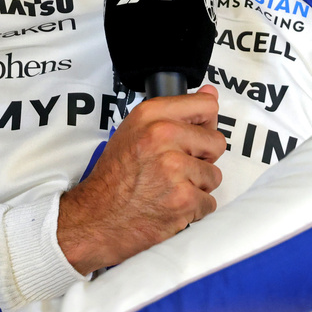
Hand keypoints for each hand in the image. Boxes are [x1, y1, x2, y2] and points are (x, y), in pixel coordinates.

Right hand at [57, 84, 225, 274]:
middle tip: (175, 170)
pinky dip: (193, 210)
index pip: (207, 105)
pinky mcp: (183, 199)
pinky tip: (169, 207)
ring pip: (214, 175)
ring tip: (168, 190)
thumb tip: (210, 93)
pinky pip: (209, 202)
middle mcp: (163, 135)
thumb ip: (174, 112)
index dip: (205, 124)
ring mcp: (174, 168)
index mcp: (151, 115)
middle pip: (216, 142)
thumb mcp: (135, 131)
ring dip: (196, 187)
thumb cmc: (115, 176)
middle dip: (202, 160)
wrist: (94, 219)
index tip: (195, 136)